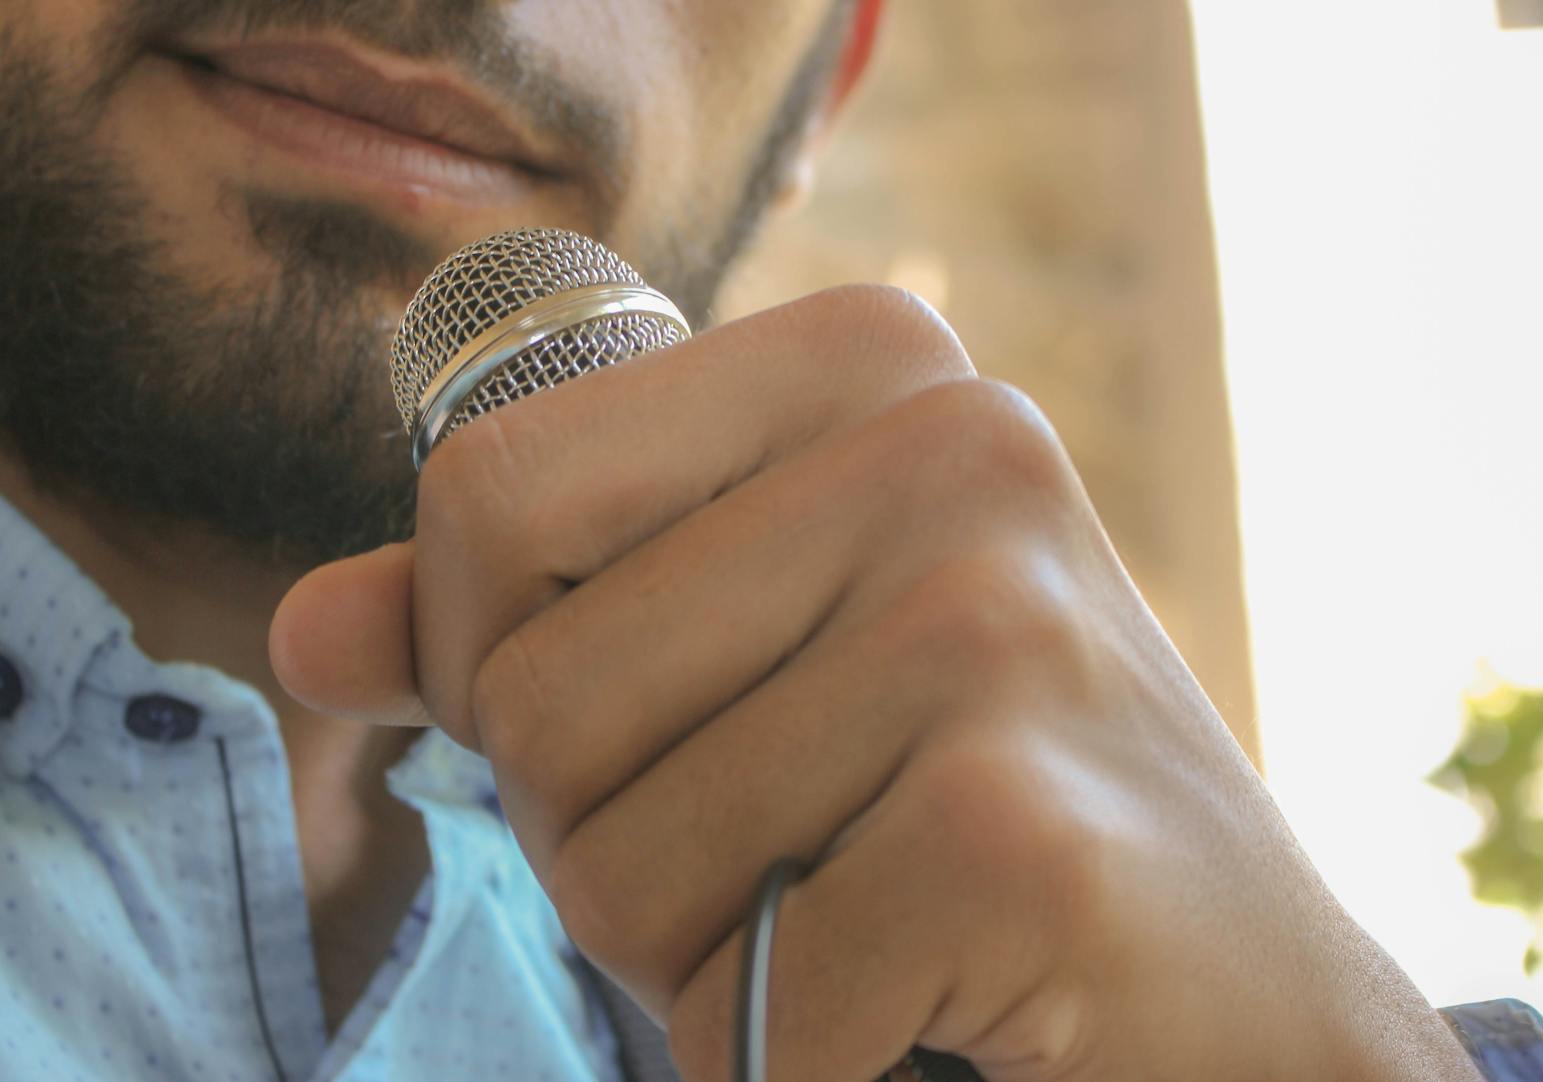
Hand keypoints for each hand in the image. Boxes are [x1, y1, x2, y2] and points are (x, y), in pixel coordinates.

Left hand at [270, 286, 1479, 1081]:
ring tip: (864, 914)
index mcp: (877, 365)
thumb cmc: (979, 805)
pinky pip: (742, 998)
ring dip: (697, 956)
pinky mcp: (1013, 831)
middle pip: (541, 693)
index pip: (497, 490)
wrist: (1240, 998)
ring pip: (618, 861)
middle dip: (605, 838)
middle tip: (784, 852)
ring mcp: (994, 630)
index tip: (630, 720)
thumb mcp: (762, 657)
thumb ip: (535, 623)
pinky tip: (925, 1005)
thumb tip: (302, 629)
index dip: (495, 654)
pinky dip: (786, 1054)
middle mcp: (954, 451)